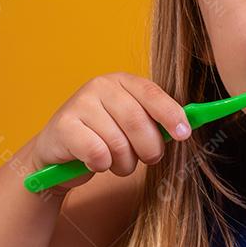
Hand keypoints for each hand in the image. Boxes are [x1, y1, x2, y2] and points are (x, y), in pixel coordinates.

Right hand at [31, 73, 191, 189]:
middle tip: (150, 158)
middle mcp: (100, 86)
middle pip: (137, 121)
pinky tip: (96, 163)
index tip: (184, 134)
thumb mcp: (131, 124)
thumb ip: (156, 121)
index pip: (151, 93)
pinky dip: (102, 165)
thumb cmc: (104, 138)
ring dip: (125, 163)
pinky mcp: (63, 126)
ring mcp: (79, 103)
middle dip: (149, 148)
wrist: (60, 153)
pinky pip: (97, 153)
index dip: (170, 114)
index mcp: (122, 81)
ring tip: (117, 162)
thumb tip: (186, 127)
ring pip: (118, 143)